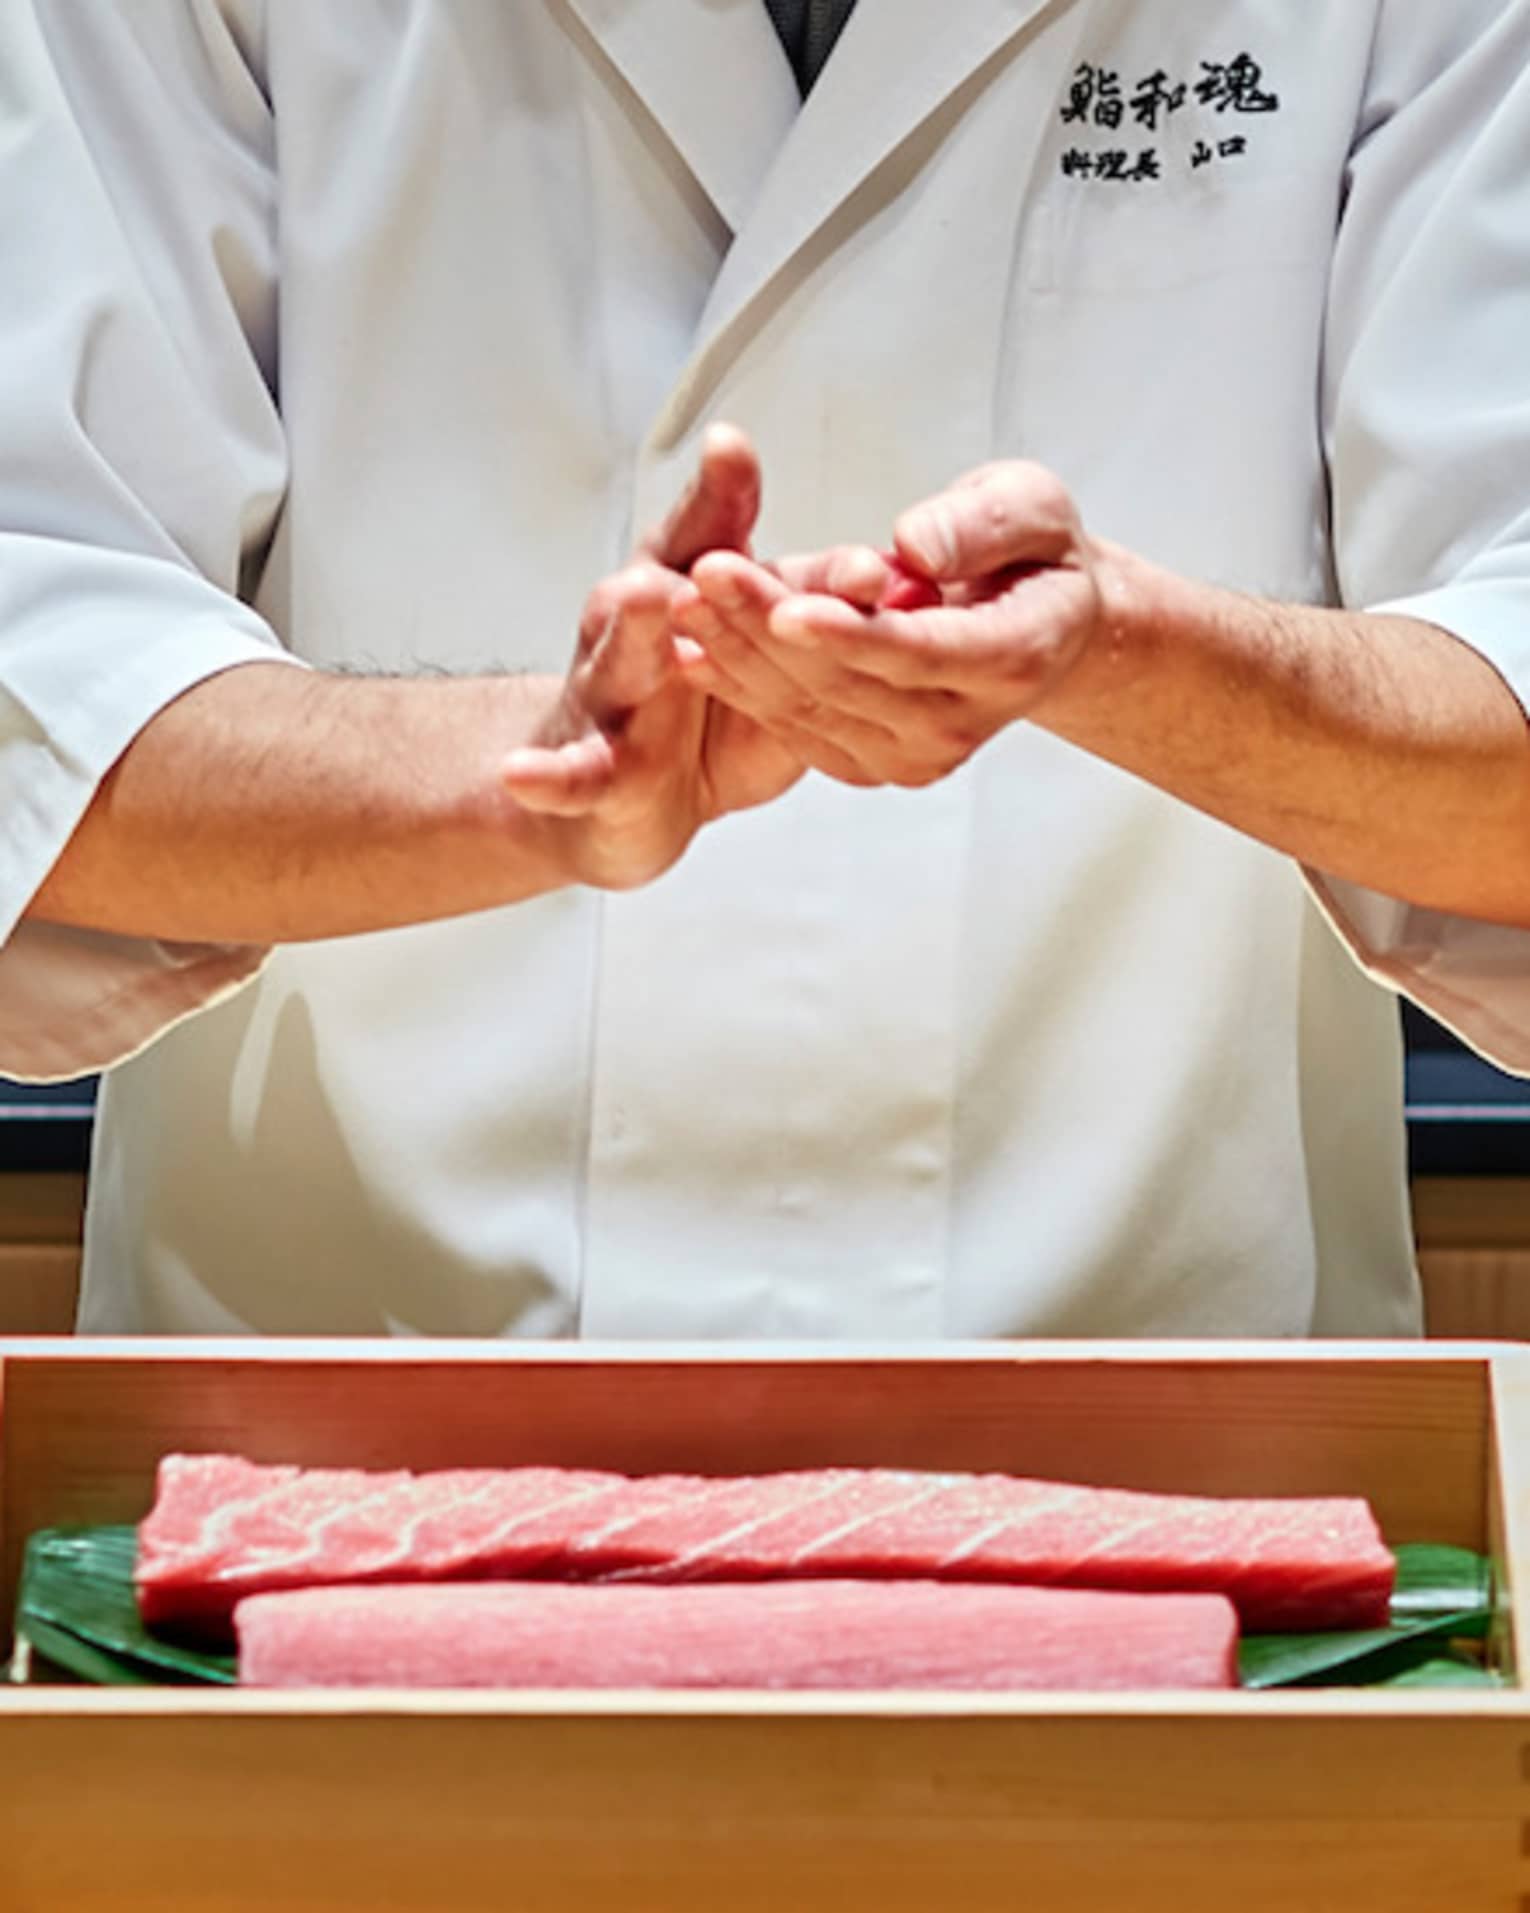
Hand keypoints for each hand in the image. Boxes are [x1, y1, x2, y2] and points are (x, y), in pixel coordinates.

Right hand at [503, 425, 803, 888]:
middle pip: (677, 584)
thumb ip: (819, 616)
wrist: (615, 799)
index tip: (803, 509)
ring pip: (621, 656)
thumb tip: (908, 579)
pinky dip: (548, 772)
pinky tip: (523, 770)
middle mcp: (645, 628)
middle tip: (750, 537)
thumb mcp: (768, 659)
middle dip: (714, 564)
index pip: (735, 551)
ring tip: (647, 599)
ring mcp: (613, 695)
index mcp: (696, 596)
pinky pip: (568, 771)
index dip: (769, 535)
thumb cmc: (696, 712)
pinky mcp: (590, 766)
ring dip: (636, 627)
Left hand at [672, 462, 1112, 787]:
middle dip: (768, 627)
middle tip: (706, 573)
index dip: (848, 633)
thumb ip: (979, 526)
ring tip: (688, 600)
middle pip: (848, 681)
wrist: (1039, 625)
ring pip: (811, 707)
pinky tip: (697, 645)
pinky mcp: (876, 764)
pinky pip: (797, 728)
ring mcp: (915, 755)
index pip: (916, 653)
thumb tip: (915, 550)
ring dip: (741, 655)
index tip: (787, 607)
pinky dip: (744, 685)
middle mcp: (960, 724)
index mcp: (1009, 659)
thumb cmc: (1033, 555)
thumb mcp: (1033, 509)